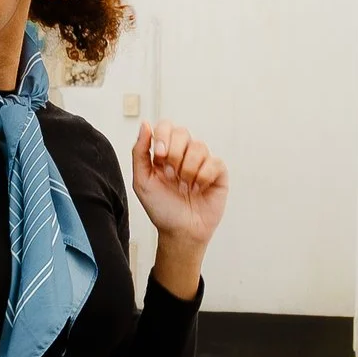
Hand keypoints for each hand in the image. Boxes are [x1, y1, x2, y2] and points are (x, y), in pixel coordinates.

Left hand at [132, 121, 227, 294]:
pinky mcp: (218, 172)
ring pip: (198, 146)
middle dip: (174, 154)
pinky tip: (198, 189)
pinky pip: (213, 162)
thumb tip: (144, 125)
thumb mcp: (142, 181)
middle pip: (182, 132)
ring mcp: (202, 161)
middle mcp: (184, 153)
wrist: (179, 232)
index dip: (163, 135)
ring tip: (184, 186)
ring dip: (187, 169)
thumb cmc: (161, 208)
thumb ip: (140, 152)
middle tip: (171, 175)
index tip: (160, 156)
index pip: (166, 126)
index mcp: (165, 152)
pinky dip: (203, 177)